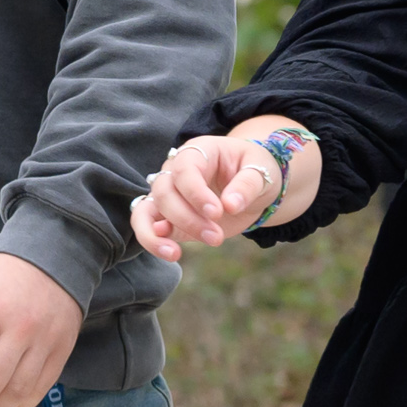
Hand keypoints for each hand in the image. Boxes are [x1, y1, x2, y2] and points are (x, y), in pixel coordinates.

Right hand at [131, 119, 319, 261]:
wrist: (252, 185)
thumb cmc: (254, 170)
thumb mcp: (260, 171)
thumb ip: (247, 185)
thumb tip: (230, 205)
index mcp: (197, 152)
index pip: (184, 169)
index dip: (195, 192)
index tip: (216, 212)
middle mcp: (174, 170)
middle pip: (164, 192)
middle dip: (187, 218)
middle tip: (217, 237)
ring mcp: (168, 194)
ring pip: (146, 211)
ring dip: (160, 234)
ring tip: (175, 254)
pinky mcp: (168, 218)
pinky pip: (148, 228)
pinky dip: (153, 241)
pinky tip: (170, 253)